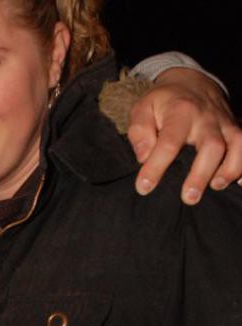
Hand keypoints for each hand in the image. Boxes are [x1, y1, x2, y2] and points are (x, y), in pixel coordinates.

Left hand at [127, 67, 241, 204]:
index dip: (156, 167)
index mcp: (181, 113)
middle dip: (201, 174)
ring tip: (215, 186)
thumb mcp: (143, 109)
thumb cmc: (163, 103)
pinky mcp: (235, 130)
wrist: (191, 81)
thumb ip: (139, 132)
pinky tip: (239, 183)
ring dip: (230, 169)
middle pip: (212, 146)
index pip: (169, 142)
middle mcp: (207, 119)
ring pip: (237, 146)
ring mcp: (225, 124)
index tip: (143, 188)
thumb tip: (144, 157)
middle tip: (189, 197)